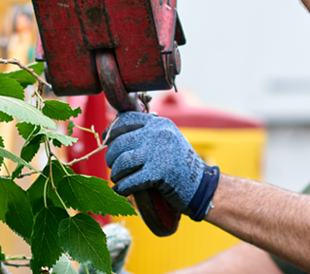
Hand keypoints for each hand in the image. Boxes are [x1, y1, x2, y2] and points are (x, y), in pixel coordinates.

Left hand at [104, 112, 220, 220]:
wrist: (202, 186)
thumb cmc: (180, 166)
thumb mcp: (167, 141)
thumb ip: (147, 135)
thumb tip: (113, 137)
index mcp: (159, 124)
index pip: (126, 119)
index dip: (112, 131)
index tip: (107, 141)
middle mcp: (158, 134)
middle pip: (119, 142)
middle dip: (111, 156)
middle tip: (113, 166)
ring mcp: (159, 152)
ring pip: (122, 161)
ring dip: (116, 173)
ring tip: (118, 179)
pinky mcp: (159, 173)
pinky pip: (129, 181)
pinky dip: (122, 188)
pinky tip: (121, 191)